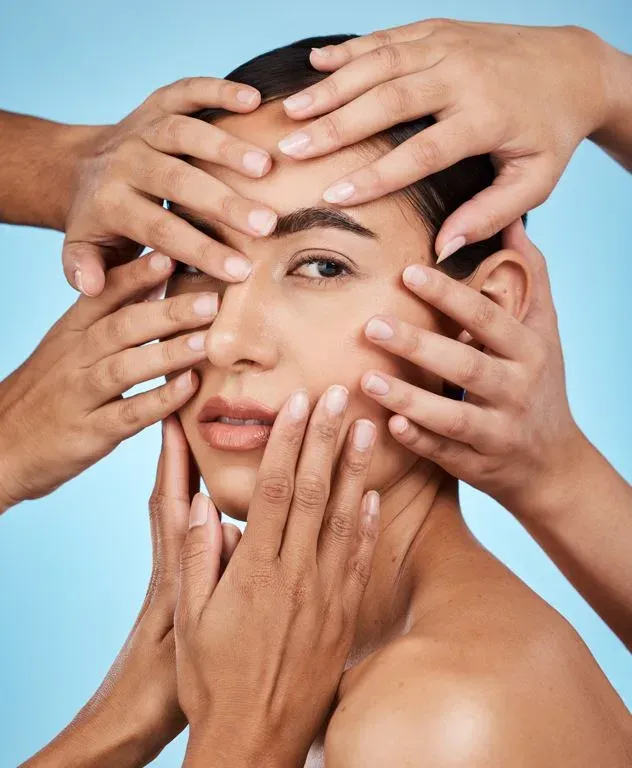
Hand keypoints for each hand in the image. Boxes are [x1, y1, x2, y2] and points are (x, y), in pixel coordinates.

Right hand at [0, 253, 217, 511]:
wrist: (2, 444)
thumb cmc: (49, 389)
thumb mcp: (69, 345)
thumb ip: (108, 315)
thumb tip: (156, 279)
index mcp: (72, 331)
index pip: (105, 294)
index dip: (138, 274)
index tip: (172, 254)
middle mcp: (75, 357)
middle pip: (122, 326)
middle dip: (168, 311)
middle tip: (211, 299)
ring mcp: (81, 394)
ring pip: (126, 367)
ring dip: (168, 353)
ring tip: (206, 341)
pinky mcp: (90, 431)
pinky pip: (128, 413)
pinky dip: (159, 400)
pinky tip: (189, 388)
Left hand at [22, 416, 240, 767]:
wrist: (131, 723)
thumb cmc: (159, 686)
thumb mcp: (186, 631)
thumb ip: (201, 571)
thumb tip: (216, 516)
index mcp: (173, 568)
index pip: (171, 500)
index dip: (172, 457)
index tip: (177, 415)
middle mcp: (175, 563)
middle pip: (176, 495)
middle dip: (180, 451)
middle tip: (185, 406)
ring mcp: (179, 576)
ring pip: (184, 514)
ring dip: (188, 474)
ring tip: (201, 438)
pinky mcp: (183, 592)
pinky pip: (196, 539)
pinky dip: (200, 510)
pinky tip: (222, 501)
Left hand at [63, 77, 277, 295]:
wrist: (77, 169)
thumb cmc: (98, 223)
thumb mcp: (83, 252)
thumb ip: (84, 269)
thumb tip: (91, 287)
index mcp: (111, 203)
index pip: (161, 229)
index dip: (201, 250)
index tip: (240, 271)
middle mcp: (126, 162)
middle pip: (177, 180)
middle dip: (223, 203)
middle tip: (266, 225)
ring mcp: (142, 129)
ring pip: (183, 132)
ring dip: (226, 146)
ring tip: (266, 167)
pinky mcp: (156, 104)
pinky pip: (186, 92)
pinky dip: (218, 90)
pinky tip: (253, 98)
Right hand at [175, 387, 379, 767]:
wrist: (255, 740)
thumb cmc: (212, 679)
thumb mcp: (189, 619)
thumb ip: (197, 556)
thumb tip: (202, 502)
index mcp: (254, 570)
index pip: (274, 490)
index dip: (287, 442)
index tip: (297, 404)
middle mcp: (294, 575)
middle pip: (312, 492)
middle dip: (325, 438)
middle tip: (338, 393)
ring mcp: (324, 595)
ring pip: (343, 518)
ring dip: (354, 470)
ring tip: (366, 428)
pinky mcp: (342, 615)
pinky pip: (359, 561)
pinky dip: (367, 525)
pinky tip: (372, 496)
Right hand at [279, 19, 610, 258]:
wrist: (574, 66)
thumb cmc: (551, 132)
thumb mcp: (535, 181)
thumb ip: (490, 215)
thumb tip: (442, 249)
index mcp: (486, 117)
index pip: (420, 152)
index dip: (374, 176)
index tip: (333, 196)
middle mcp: (463, 75)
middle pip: (388, 101)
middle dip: (335, 127)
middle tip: (292, 149)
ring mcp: (449, 45)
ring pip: (379, 63)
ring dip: (331, 87)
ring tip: (291, 110)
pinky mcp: (439, 30)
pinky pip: (387, 36)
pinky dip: (349, 49)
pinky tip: (316, 64)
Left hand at [359, 219, 581, 517]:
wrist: (552, 462)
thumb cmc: (539, 385)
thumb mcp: (544, 331)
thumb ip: (530, 278)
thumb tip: (512, 220)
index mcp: (529, 352)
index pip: (488, 319)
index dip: (450, 296)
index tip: (409, 273)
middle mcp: (517, 391)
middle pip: (466, 367)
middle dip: (419, 345)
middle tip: (371, 324)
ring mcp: (498, 432)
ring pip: (453, 417)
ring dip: (409, 398)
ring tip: (367, 378)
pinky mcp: (478, 464)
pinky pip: (445, 454)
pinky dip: (418, 441)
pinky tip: (387, 424)